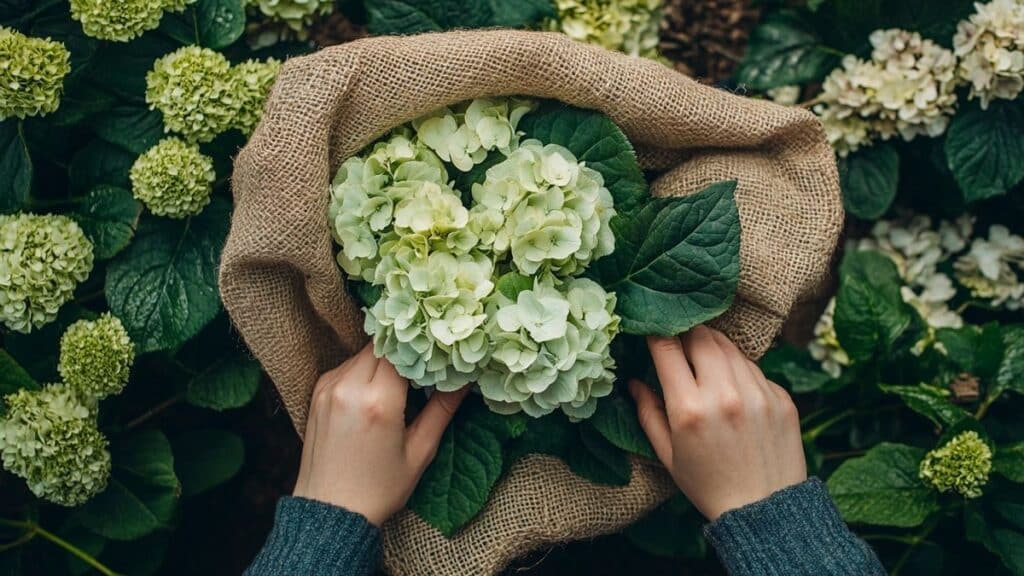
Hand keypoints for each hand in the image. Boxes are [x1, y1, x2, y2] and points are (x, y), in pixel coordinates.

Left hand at [293, 344, 467, 526]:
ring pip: (364, 353)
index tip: (438, 351)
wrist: (329, 510)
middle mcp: (349, 387)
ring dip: (384, 359)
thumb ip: (442, 409)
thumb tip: (466, 378)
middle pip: (382, 345)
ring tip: (402, 380)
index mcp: (378, 401)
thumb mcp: (420, 451)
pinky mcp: (318, 392)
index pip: (402, 349)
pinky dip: (364, 371)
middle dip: (404, 349)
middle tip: (423, 362)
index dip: (421, 346)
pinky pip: (347, 366)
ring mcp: (329, 387)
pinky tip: (376, 392)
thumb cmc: (379, 488)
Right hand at [629, 326, 806, 520]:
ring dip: (713, 347)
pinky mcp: (781, 398)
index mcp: (689, 409)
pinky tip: (733, 388)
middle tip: (680, 341)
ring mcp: (757, 394)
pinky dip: (739, 369)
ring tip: (705, 361)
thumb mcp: (668, 455)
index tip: (652, 333)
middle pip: (702, 336)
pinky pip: (755, 368)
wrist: (766, 510)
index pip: (667, 348)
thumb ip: (648, 414)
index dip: (656, 334)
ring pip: (730, 347)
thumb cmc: (709, 486)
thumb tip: (634, 383)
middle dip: (687, 333)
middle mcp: (725, 394)